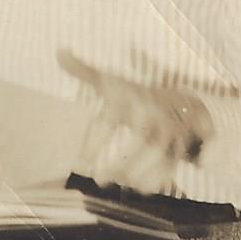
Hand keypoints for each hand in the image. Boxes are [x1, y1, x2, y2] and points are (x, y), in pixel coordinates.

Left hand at [59, 48, 211, 193]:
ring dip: (140, 172)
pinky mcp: (181, 144)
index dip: (93, 144)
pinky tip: (144, 187)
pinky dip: (159, 178)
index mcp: (129, 98)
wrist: (182, 98)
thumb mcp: (110, 80)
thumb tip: (59, 52)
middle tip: (99, 180)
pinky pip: (173, 163)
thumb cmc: (134, 94)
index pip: (109, 122)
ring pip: (159, 154)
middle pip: (139, 139)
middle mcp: (150, 113)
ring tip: (123, 184)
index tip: (80, 163)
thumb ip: (83, 70)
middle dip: (120, 162)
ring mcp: (168, 129)